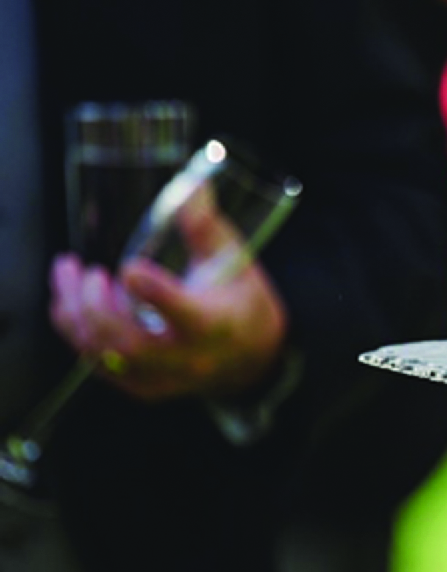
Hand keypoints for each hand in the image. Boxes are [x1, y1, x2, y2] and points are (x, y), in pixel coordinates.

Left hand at [48, 194, 286, 401]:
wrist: (250, 356)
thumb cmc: (240, 300)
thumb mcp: (233, 260)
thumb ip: (205, 227)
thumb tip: (190, 186)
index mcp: (216, 325)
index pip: (185, 315)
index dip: (155, 293)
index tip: (130, 268)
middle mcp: (188, 359)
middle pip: (129, 343)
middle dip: (95, 306)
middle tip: (89, 272)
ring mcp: (161, 378)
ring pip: (104, 355)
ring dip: (76, 314)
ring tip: (71, 275)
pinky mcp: (140, 386)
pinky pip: (96, 364)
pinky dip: (78, 330)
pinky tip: (74, 301)